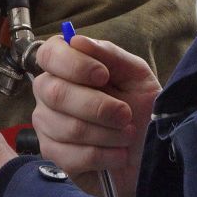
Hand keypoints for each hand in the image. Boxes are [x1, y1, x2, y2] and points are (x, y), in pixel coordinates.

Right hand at [32, 35, 158, 196]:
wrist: (149, 153)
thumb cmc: (142, 110)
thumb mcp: (137, 77)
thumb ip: (110, 55)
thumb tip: (76, 40)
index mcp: (67, 67)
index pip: (49, 54)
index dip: (73, 64)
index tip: (102, 75)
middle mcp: (49, 92)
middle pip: (56, 93)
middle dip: (98, 106)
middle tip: (126, 114)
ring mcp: (46, 124)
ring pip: (68, 127)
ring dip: (107, 134)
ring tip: (127, 135)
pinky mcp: (53, 155)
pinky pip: (70, 156)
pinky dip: (103, 156)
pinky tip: (119, 155)